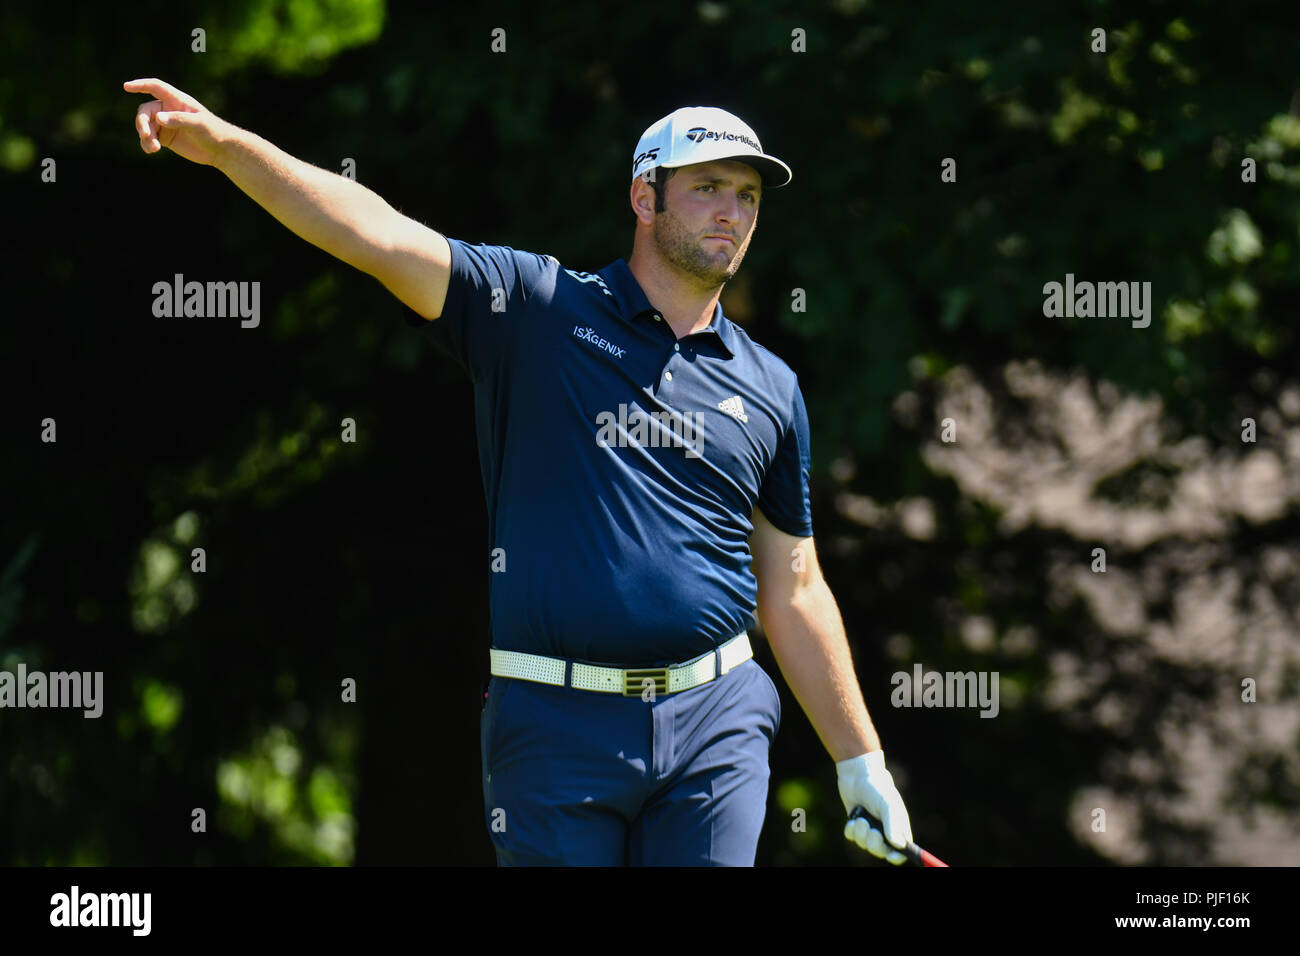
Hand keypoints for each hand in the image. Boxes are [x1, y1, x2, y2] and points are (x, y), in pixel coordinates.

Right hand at [124, 78, 228, 165]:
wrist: (221, 150)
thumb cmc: (213, 131)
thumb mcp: (198, 124)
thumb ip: (179, 119)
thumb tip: (158, 118)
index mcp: (177, 100)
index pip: (155, 87)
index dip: (140, 85)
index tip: (126, 87)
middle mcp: (168, 109)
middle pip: (145, 111)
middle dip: (142, 123)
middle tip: (146, 135)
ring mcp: (165, 123)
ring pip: (145, 126)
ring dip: (145, 136)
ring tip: (153, 149)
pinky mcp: (165, 137)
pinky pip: (149, 138)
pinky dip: (147, 144)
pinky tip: (151, 151)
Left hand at [836, 750, 912, 864]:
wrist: (857, 775)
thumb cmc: (878, 788)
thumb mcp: (888, 805)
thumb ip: (893, 825)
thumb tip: (898, 846)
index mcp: (898, 827)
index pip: (902, 851)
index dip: (898, 857)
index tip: (891, 856)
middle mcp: (884, 830)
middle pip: (881, 851)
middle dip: (875, 844)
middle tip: (872, 831)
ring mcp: (869, 828)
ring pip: (864, 844)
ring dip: (861, 833)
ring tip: (861, 818)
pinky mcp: (855, 825)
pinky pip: (851, 837)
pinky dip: (851, 829)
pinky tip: (853, 817)